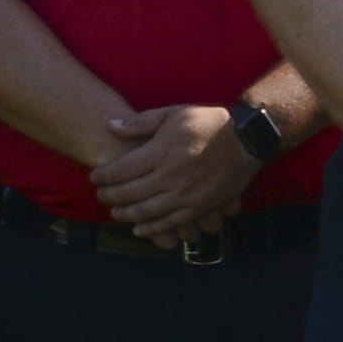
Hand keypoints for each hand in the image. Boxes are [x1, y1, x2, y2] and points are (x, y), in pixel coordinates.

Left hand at [91, 101, 257, 249]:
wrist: (247, 140)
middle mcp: (169, 177)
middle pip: (128, 193)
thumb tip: (110, 126)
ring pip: (145, 212)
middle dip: (109, 196)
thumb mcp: (174, 114)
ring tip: (115, 212)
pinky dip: (151, 228)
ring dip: (125, 214)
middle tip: (100, 195)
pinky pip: (169, 223)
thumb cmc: (208, 123)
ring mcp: (184, 195)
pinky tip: (139, 228)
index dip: (103, 176)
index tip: (95, 177)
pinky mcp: (198, 207)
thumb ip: (140, 123)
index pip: (120, 170)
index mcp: (160, 153)